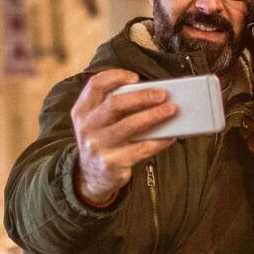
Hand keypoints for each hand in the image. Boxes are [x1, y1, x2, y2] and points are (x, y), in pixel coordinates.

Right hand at [70, 69, 178, 204]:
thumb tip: (152, 95)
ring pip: (129, 125)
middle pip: (115, 104)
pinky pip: (141, 148)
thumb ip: (115, 107)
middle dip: (141, 96)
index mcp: (82, 110)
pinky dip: (159, 141)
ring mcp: (99, 145)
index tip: (135, 77)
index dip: (115, 76)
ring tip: (171, 110)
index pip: (95, 84)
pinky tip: (171, 135)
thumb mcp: (98, 122)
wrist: (91, 177)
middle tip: (162, 94)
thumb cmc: (103, 141)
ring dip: (153, 115)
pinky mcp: (113, 162)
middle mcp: (87, 126)